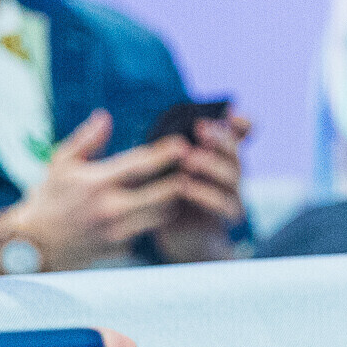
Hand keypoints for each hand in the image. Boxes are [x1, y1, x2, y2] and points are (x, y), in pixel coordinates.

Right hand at [0, 110, 189, 272]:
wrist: (33, 244)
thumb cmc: (48, 198)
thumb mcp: (61, 163)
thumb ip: (87, 140)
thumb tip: (106, 117)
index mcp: (96, 183)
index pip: (139, 166)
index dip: (165, 155)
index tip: (184, 145)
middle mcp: (109, 209)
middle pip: (161, 194)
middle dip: (181, 180)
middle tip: (196, 167)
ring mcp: (115, 232)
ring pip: (160, 215)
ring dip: (173, 200)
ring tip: (181, 185)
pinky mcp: (118, 249)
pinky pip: (148, 231)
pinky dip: (157, 218)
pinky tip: (164, 206)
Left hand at [149, 111, 248, 264]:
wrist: (182, 235)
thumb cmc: (165, 193)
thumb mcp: (162, 165)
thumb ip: (149, 142)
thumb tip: (104, 118)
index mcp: (218, 150)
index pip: (242, 130)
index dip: (240, 122)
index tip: (227, 111)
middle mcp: (229, 168)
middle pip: (235, 149)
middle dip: (220, 137)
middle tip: (200, 129)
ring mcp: (231, 192)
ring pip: (233, 176)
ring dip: (211, 165)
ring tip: (188, 160)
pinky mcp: (225, 216)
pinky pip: (224, 204)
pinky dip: (207, 195)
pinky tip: (186, 188)